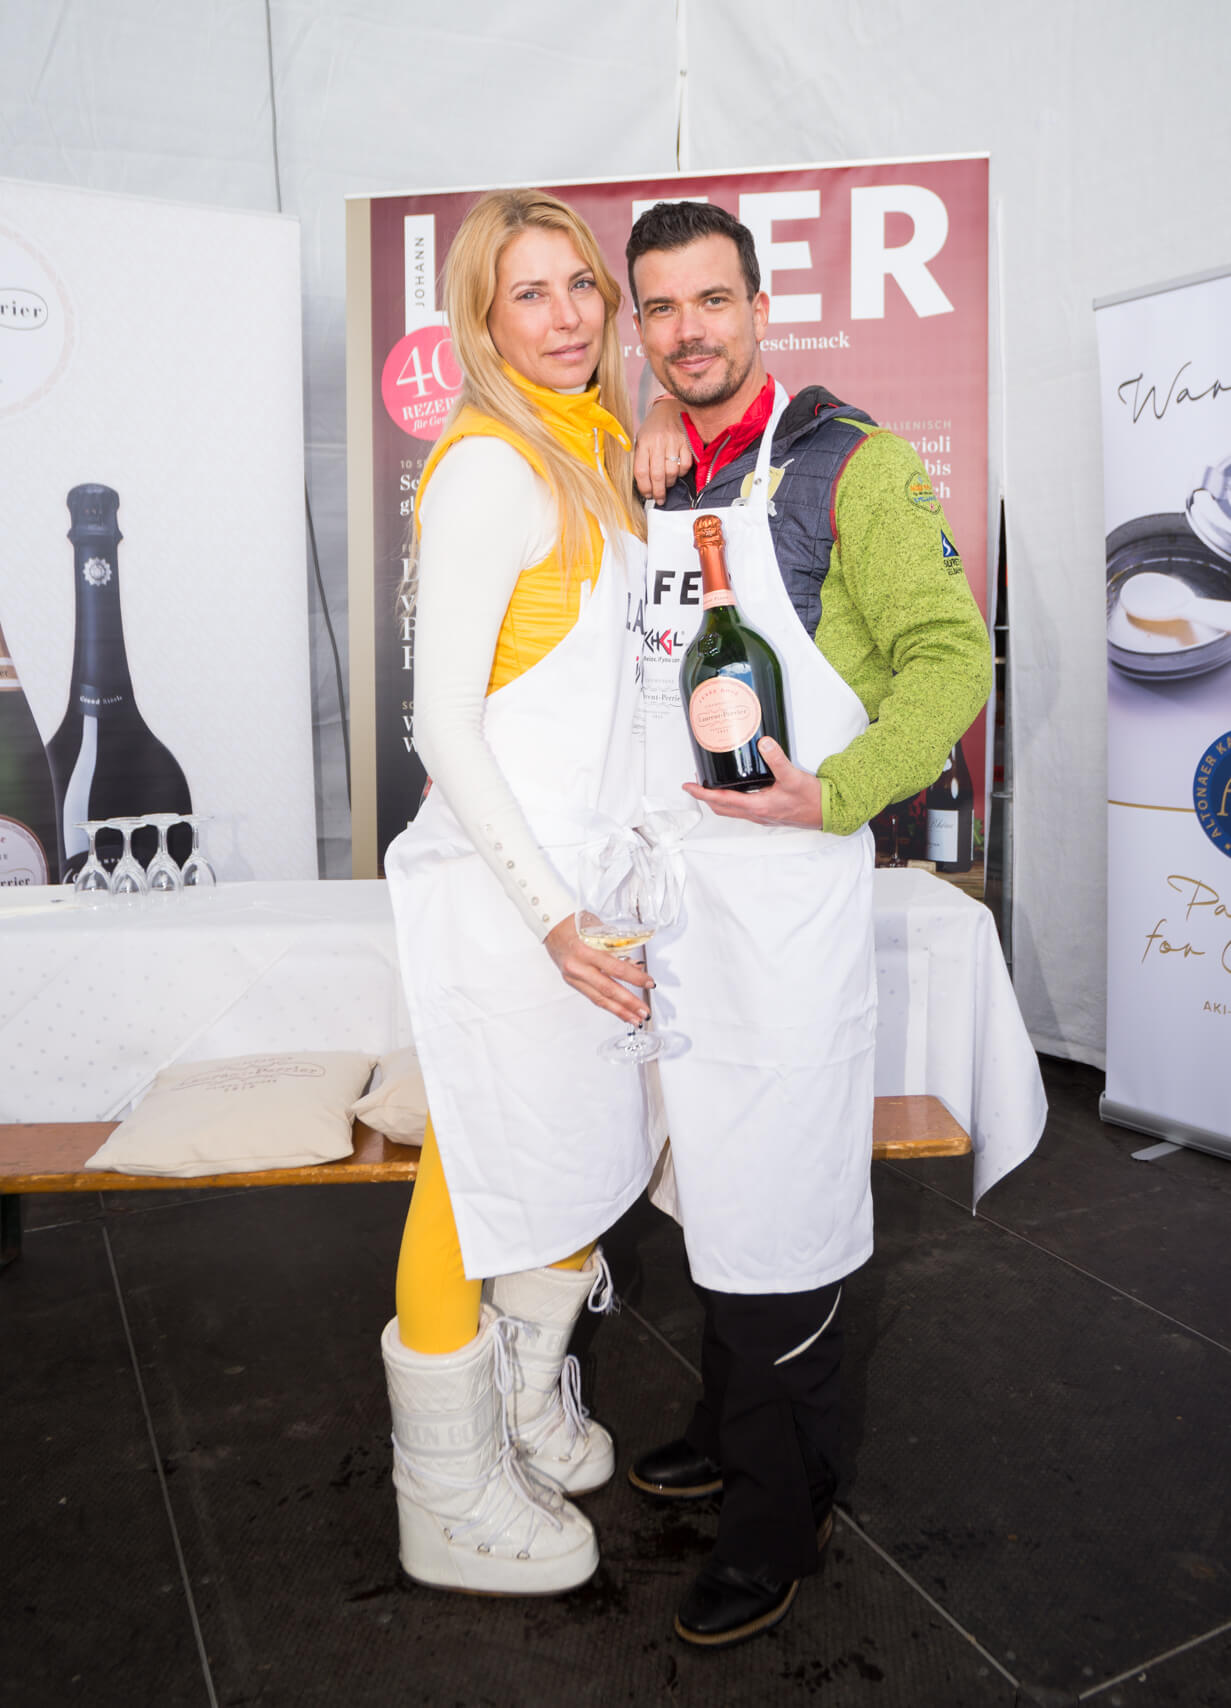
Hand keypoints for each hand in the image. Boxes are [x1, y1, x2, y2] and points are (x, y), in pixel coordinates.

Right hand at [544, 916, 654, 1024]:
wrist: (551, 925)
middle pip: (608, 989)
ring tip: (634, 1018)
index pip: (616, 968)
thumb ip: (618, 949)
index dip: (635, 978)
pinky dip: (607, 1005)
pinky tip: (618, 1010)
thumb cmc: (575, 924)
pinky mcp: (571, 982)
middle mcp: (578, 966)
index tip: (649, 983)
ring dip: (619, 1011)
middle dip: (629, 1002)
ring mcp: (573, 976)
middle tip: (644, 1011)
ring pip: (599, 999)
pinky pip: (591, 996)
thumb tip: (637, 966)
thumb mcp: (600, 931)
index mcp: (586, 950)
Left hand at [634, 395, 692, 502]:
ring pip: (672, 472)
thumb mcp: (641, 438)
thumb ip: (641, 458)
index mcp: (644, 442)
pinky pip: (685, 465)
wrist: (670, 407)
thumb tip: (643, 483)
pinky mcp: (688, 442)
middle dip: (658, 492)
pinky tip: (677, 472)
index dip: (644, 487)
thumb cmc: (654, 427)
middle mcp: (658, 442)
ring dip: (669, 483)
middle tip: (659, 498)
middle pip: (657, 475)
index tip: (647, 494)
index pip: (641, 471)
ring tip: (667, 484)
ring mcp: (674, 442)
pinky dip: (681, 473)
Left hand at [682, 737, 823, 828]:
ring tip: (711, 785)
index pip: (721, 801)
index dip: (702, 794)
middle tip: (695, 783)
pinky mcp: (768, 814)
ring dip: (717, 800)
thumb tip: (763, 743)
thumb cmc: (811, 800)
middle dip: (705, 797)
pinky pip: (742, 809)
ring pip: (731, 810)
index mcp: (757, 806)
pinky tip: (736, 789)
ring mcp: (761, 816)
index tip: (688, 786)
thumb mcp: (793, 777)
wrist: (827, 813)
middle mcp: (756, 814)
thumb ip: (777, 759)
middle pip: (721, 808)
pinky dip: (731, 801)